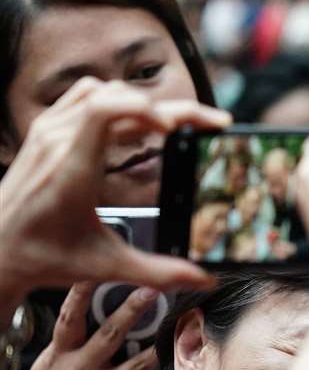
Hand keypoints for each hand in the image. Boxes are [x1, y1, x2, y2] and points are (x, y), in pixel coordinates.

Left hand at [0, 79, 220, 302]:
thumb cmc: (40, 256)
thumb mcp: (105, 266)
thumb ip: (158, 272)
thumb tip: (203, 279)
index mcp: (72, 169)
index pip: (105, 110)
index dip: (147, 109)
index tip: (177, 128)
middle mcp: (57, 142)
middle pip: (118, 98)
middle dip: (170, 109)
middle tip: (206, 125)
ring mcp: (47, 132)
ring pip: (102, 91)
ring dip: (141, 103)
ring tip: (172, 127)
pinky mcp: (44, 131)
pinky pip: (83, 97)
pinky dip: (116, 101)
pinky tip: (133, 123)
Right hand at [17, 283, 159, 369]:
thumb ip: (66, 345)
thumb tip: (86, 311)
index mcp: (58, 358)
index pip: (69, 319)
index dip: (82, 293)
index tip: (98, 269)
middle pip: (109, 334)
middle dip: (133, 310)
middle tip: (154, 289)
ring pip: (137, 366)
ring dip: (160, 347)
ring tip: (180, 329)